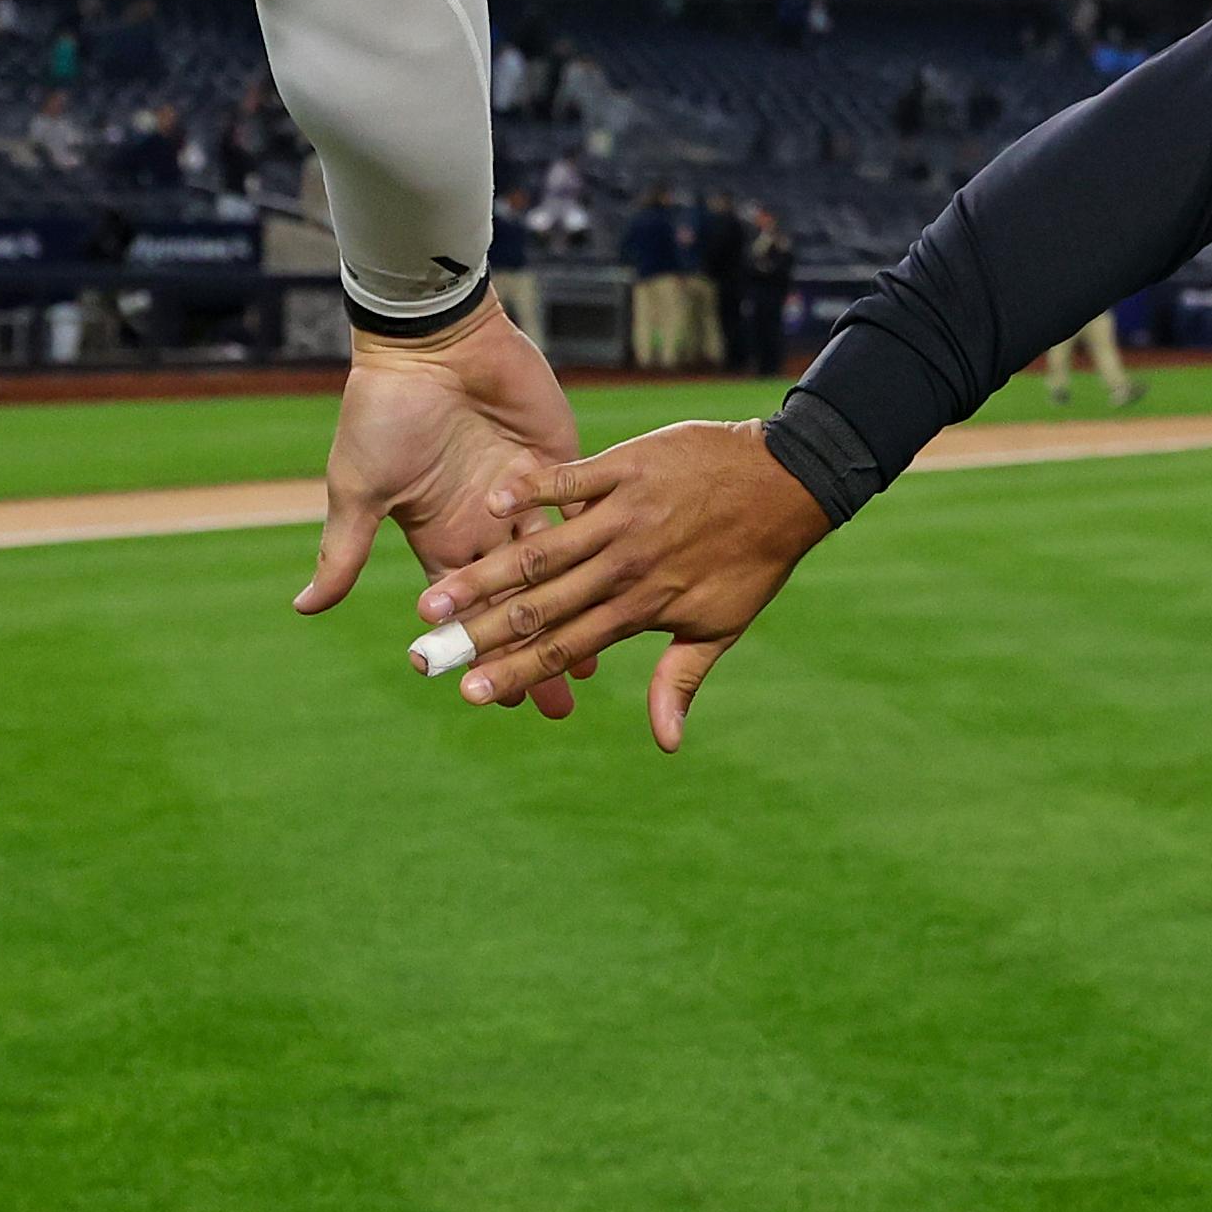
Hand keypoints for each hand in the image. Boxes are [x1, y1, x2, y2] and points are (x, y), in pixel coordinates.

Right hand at [296, 303, 589, 715]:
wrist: (429, 339)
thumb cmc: (385, 410)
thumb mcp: (360, 486)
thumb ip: (343, 551)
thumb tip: (302, 610)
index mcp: (442, 534)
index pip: (468, 612)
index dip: (484, 655)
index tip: (501, 701)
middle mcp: (487, 523)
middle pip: (519, 605)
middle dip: (536, 654)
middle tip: (560, 707)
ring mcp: (528, 494)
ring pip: (560, 570)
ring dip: (576, 613)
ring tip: (599, 663)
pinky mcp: (561, 459)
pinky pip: (585, 510)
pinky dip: (604, 547)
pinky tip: (626, 585)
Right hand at [417, 420, 831, 749]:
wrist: (787, 479)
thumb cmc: (753, 558)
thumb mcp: (722, 625)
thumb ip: (680, 679)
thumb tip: (665, 744)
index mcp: (640, 607)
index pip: (565, 649)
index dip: (515, 673)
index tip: (469, 695)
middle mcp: (624, 566)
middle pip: (539, 607)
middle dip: (478, 635)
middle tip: (424, 657)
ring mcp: (622, 515)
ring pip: (541, 552)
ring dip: (484, 577)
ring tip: (435, 601)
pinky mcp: (625, 467)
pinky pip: (569, 482)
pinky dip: (530, 493)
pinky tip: (490, 505)